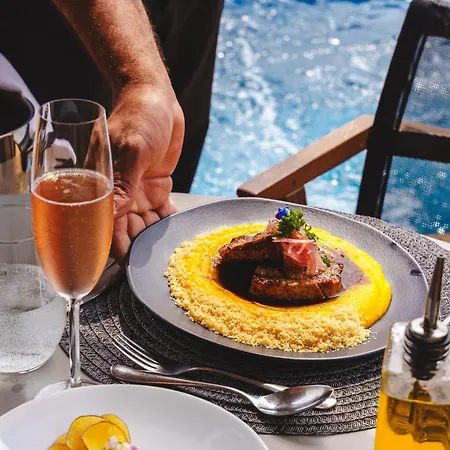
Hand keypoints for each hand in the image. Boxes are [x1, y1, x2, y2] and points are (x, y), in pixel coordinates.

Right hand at [108, 83, 184, 266]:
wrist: (158, 99)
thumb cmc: (138, 117)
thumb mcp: (132, 149)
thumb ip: (124, 184)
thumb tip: (112, 216)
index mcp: (104, 185)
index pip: (104, 223)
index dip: (110, 247)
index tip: (121, 267)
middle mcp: (120, 192)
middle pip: (125, 230)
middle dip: (136, 248)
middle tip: (150, 266)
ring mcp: (138, 191)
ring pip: (144, 224)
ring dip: (154, 238)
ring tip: (166, 254)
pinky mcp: (156, 186)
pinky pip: (161, 211)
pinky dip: (167, 222)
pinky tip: (175, 232)